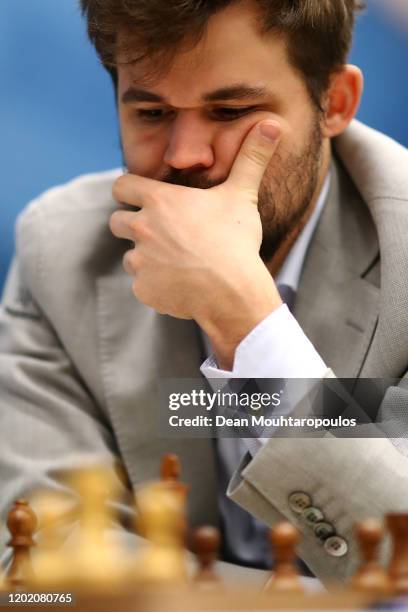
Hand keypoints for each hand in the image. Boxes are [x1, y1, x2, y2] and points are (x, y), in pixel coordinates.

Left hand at [110, 120, 282, 368]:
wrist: (232, 291)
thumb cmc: (236, 240)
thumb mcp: (243, 194)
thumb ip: (252, 158)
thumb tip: (273, 124)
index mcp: (159, 201)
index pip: (121, 187)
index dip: (128, 192)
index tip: (139, 198)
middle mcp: (142, 228)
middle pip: (117, 222)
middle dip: (132, 225)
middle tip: (161, 234)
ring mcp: (140, 261)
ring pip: (129, 257)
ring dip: (145, 258)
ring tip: (176, 262)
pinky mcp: (143, 289)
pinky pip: (142, 285)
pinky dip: (156, 286)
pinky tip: (181, 285)